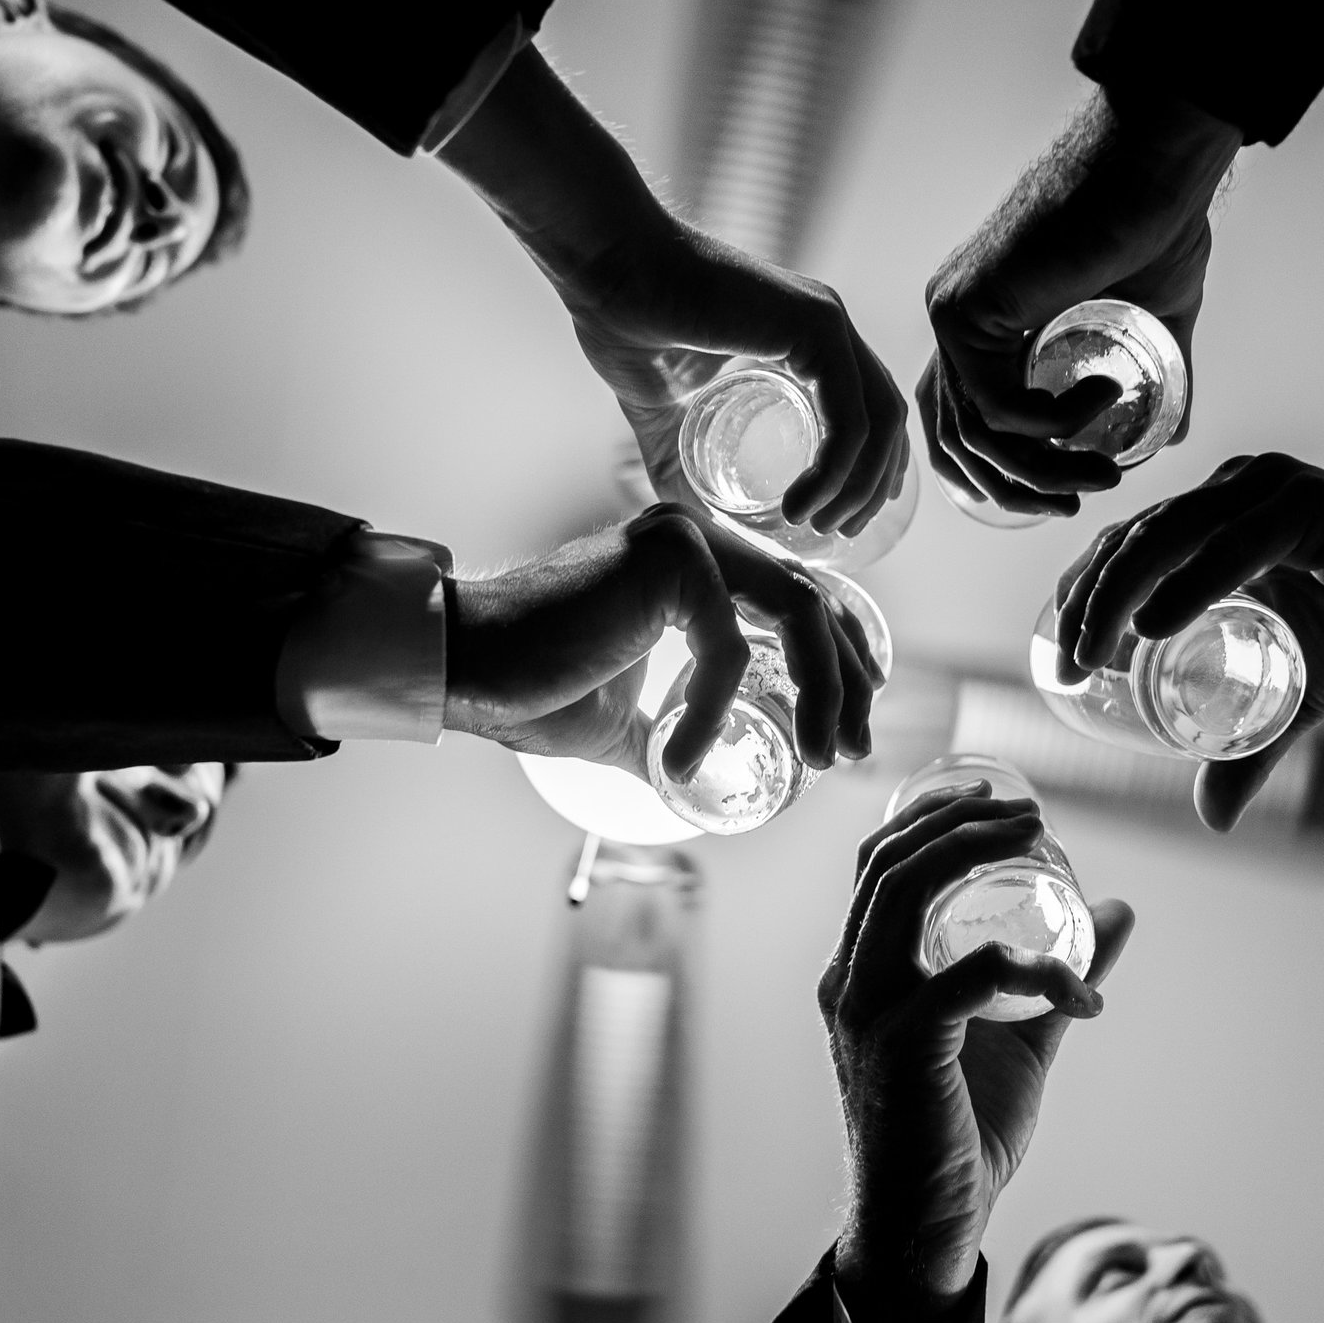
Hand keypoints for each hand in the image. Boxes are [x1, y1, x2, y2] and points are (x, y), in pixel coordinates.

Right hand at [445, 505, 879, 776]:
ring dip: (822, 691)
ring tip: (817, 758)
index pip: (800, 598)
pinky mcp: (671, 561)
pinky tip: (683, 761)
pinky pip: (727, 647)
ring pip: (795, 612)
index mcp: (697, 563)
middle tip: (856, 749)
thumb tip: (702, 787)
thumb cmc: (533, 688)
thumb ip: (674, 736)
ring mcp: (688, 538)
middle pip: (814, 601)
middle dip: (849, 680)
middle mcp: (700, 536)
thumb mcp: (627, 724)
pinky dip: (714, 712)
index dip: (844, 657)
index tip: (858, 721)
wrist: (465, 667)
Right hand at [556, 216, 909, 535]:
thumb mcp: (663, 417)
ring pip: (878, 421)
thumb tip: (692, 524)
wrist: (606, 272)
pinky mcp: (816, 327)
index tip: (845, 517)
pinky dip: (834, 471)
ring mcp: (827, 321)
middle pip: (885, 419)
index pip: (868, 409)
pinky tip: (800, 505)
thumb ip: (682, 465)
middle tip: (839, 533)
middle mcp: (827, 326)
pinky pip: (849, 416)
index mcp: (806, 337)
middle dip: (872, 486)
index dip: (869, 469)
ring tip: (818, 527)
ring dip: (858, 487)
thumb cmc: (626, 325)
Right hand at [820, 786, 1136, 1322]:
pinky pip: (971, 975)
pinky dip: (1036, 970)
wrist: (926, 1227)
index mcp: (862, 971)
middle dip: (961, 820)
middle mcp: (849, 981)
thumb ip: (1056, 978)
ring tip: (1043, 850)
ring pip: (904, 894)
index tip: (999, 800)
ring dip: (974, 855)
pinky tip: (1083, 994)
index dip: (931, 816)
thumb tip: (1116, 912)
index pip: (876, 864)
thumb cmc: (960, 1134)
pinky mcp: (900, 1046)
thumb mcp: (1018, 1039)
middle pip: (887, 862)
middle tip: (1031, 815)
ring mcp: (865, 1011)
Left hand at [919, 89, 1239, 517]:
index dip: (1000, 476)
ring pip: (976, 432)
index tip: (1063, 498)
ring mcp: (954, 312)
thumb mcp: (1154, 321)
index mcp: (986, 322)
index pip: (961, 421)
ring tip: (1104, 469)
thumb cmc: (1156, 220)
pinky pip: (994, 403)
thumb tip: (1170, 439)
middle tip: (1080, 503)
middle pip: (958, 438)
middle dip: (1018, 489)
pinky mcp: (966, 307)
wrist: (1157, 160)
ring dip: (1044, 468)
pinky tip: (1104, 395)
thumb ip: (1151, 378)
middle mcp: (958, 319)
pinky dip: (1052, 422)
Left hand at [1053, 453, 1323, 829]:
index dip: (1083, 597)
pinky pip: (1236, 543)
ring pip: (1170, 534)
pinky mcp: (1315, 506)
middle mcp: (1236, 497)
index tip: (1060, 663)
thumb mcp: (1301, 701)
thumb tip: (1212, 819)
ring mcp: (1272, 494)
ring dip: (1120, 593)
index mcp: (1219, 525)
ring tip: (1094, 653)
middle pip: (1134, 539)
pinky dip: (1190, 583)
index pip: (1126, 548)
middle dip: (1087, 602)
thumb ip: (1252, 749)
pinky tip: (1154, 626)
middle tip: (1067, 668)